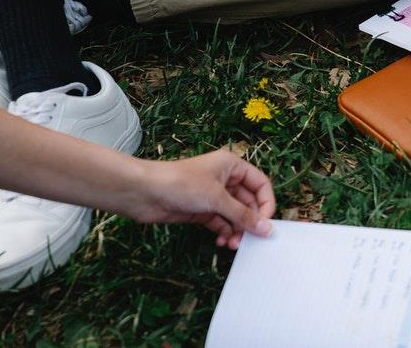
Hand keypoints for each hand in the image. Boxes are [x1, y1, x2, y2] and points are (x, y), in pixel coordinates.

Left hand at [130, 150, 275, 249]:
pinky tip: (223, 242)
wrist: (144, 192)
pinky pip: (221, 223)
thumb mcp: (217, 198)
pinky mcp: (201, 210)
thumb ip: (243, 215)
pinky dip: (224, 233)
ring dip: (237, 230)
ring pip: (235, 215)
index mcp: (232, 166)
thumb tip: (266, 228)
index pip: (260, 184)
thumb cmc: (180, 183)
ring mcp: (212, 196)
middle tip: (251, 239)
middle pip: (249, 202)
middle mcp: (224, 179)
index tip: (265, 223)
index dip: (266, 203)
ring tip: (234, 244)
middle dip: (250, 221)